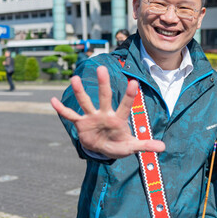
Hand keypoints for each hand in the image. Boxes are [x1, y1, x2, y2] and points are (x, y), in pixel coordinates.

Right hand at [50, 65, 165, 158]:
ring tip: (74, 78)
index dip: (129, 95)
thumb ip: (146, 145)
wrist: (104, 149)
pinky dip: (61, 110)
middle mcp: (104, 114)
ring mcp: (92, 117)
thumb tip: (164, 147)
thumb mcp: (132, 147)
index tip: (133, 82)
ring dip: (80, 92)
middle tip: (102, 68)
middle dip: (103, 84)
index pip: (125, 105)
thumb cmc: (120, 145)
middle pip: (104, 97)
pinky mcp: (81, 123)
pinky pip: (70, 116)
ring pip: (85, 102)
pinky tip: (52, 100)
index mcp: (118, 119)